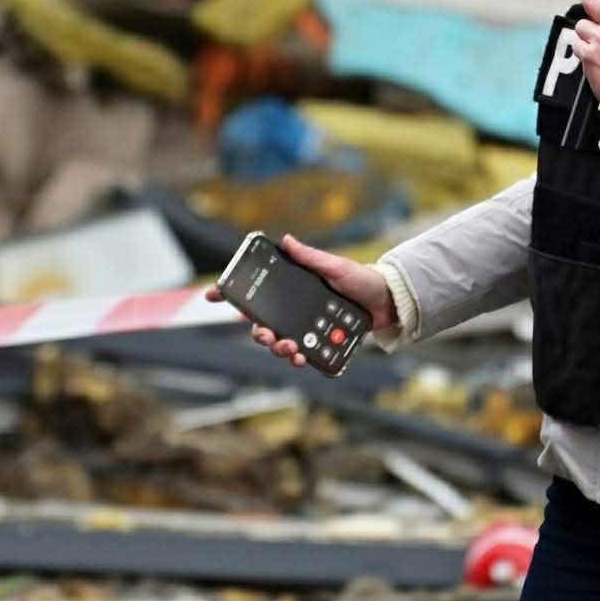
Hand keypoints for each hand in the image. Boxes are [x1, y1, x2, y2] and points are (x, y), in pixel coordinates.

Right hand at [203, 234, 397, 367]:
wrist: (388, 301)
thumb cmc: (360, 279)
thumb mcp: (334, 266)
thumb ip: (310, 257)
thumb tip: (286, 240)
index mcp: (292, 291)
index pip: (256, 294)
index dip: (231, 296)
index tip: (211, 294)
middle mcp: (295, 312)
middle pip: (263, 326)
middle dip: (258, 333)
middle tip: (264, 334)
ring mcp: (307, 329)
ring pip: (281, 344)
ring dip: (279, 349)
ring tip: (290, 348)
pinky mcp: (321, 344)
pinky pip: (305, 356)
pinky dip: (300, 359)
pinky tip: (302, 359)